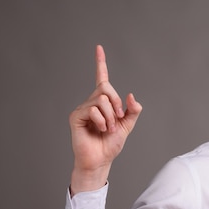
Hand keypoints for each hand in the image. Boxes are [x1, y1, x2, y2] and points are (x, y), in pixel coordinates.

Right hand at [68, 45, 141, 194]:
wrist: (100, 161)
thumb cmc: (110, 145)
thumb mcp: (127, 126)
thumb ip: (132, 111)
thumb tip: (132, 96)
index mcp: (103, 102)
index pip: (101, 78)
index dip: (100, 63)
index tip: (99, 48)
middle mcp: (91, 102)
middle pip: (106, 88)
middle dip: (116, 103)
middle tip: (118, 119)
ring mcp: (82, 109)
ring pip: (101, 100)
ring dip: (110, 116)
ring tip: (107, 129)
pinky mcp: (75, 117)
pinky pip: (92, 110)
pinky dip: (101, 121)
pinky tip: (99, 130)